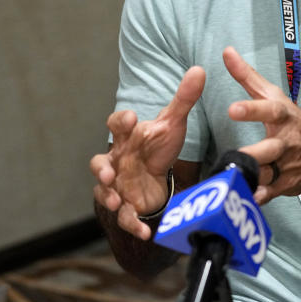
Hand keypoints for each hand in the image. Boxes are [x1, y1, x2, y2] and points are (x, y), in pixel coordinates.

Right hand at [90, 66, 205, 239]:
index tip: (129, 117)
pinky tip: (144, 232)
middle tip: (109, 172)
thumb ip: (184, 98)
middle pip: (100, 162)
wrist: (156, 175)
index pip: (116, 125)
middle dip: (102, 168)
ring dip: (107, 196)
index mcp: (128, 137)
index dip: (120, 121)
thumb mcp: (173, 122)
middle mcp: (117, 161)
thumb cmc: (158, 145)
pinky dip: (131, 224)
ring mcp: (119, 185)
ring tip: (115, 201)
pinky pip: (124, 217)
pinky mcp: (127, 206)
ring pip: (104, 191)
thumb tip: (200, 69)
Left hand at [223, 46, 300, 203]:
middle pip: (269, 147)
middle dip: (255, 152)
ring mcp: (286, 164)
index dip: (251, 110)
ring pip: (267, 173)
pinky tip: (249, 200)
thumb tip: (226, 51)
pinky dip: (261, 197)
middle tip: (237, 154)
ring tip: (235, 181)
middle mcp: (285, 141)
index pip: (268, 110)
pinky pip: (270, 192)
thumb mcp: (273, 96)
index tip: (232, 109)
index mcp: (282, 116)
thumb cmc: (292, 121)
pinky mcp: (284, 184)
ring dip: (253, 178)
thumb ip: (247, 76)